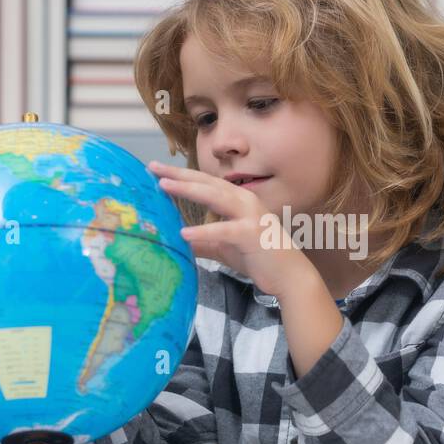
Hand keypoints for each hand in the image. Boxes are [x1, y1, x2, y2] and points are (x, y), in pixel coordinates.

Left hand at [148, 161, 316, 299]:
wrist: (290, 275)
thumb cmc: (259, 258)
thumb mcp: (224, 247)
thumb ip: (203, 242)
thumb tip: (178, 242)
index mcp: (238, 199)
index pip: (205, 182)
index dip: (181, 174)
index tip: (157, 169)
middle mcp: (245, 200)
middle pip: (207, 183)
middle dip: (179, 174)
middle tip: (153, 168)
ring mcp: (250, 215)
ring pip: (215, 197)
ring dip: (189, 190)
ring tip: (164, 186)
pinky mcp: (251, 234)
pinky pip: (224, 230)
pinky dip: (204, 231)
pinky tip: (184, 233)